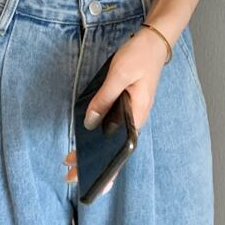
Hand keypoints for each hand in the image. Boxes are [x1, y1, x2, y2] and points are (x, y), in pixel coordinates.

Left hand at [63, 26, 168, 191]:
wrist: (154, 40)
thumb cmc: (140, 56)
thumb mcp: (118, 75)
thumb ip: (103, 99)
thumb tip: (89, 123)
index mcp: (138, 116)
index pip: (122, 152)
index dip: (108, 170)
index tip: (92, 184)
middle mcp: (137, 118)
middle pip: (114, 147)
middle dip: (93, 162)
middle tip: (69, 172)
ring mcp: (133, 111)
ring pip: (112, 136)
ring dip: (94, 147)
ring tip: (73, 158)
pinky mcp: (128, 103)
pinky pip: (113, 123)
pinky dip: (99, 131)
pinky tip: (87, 135)